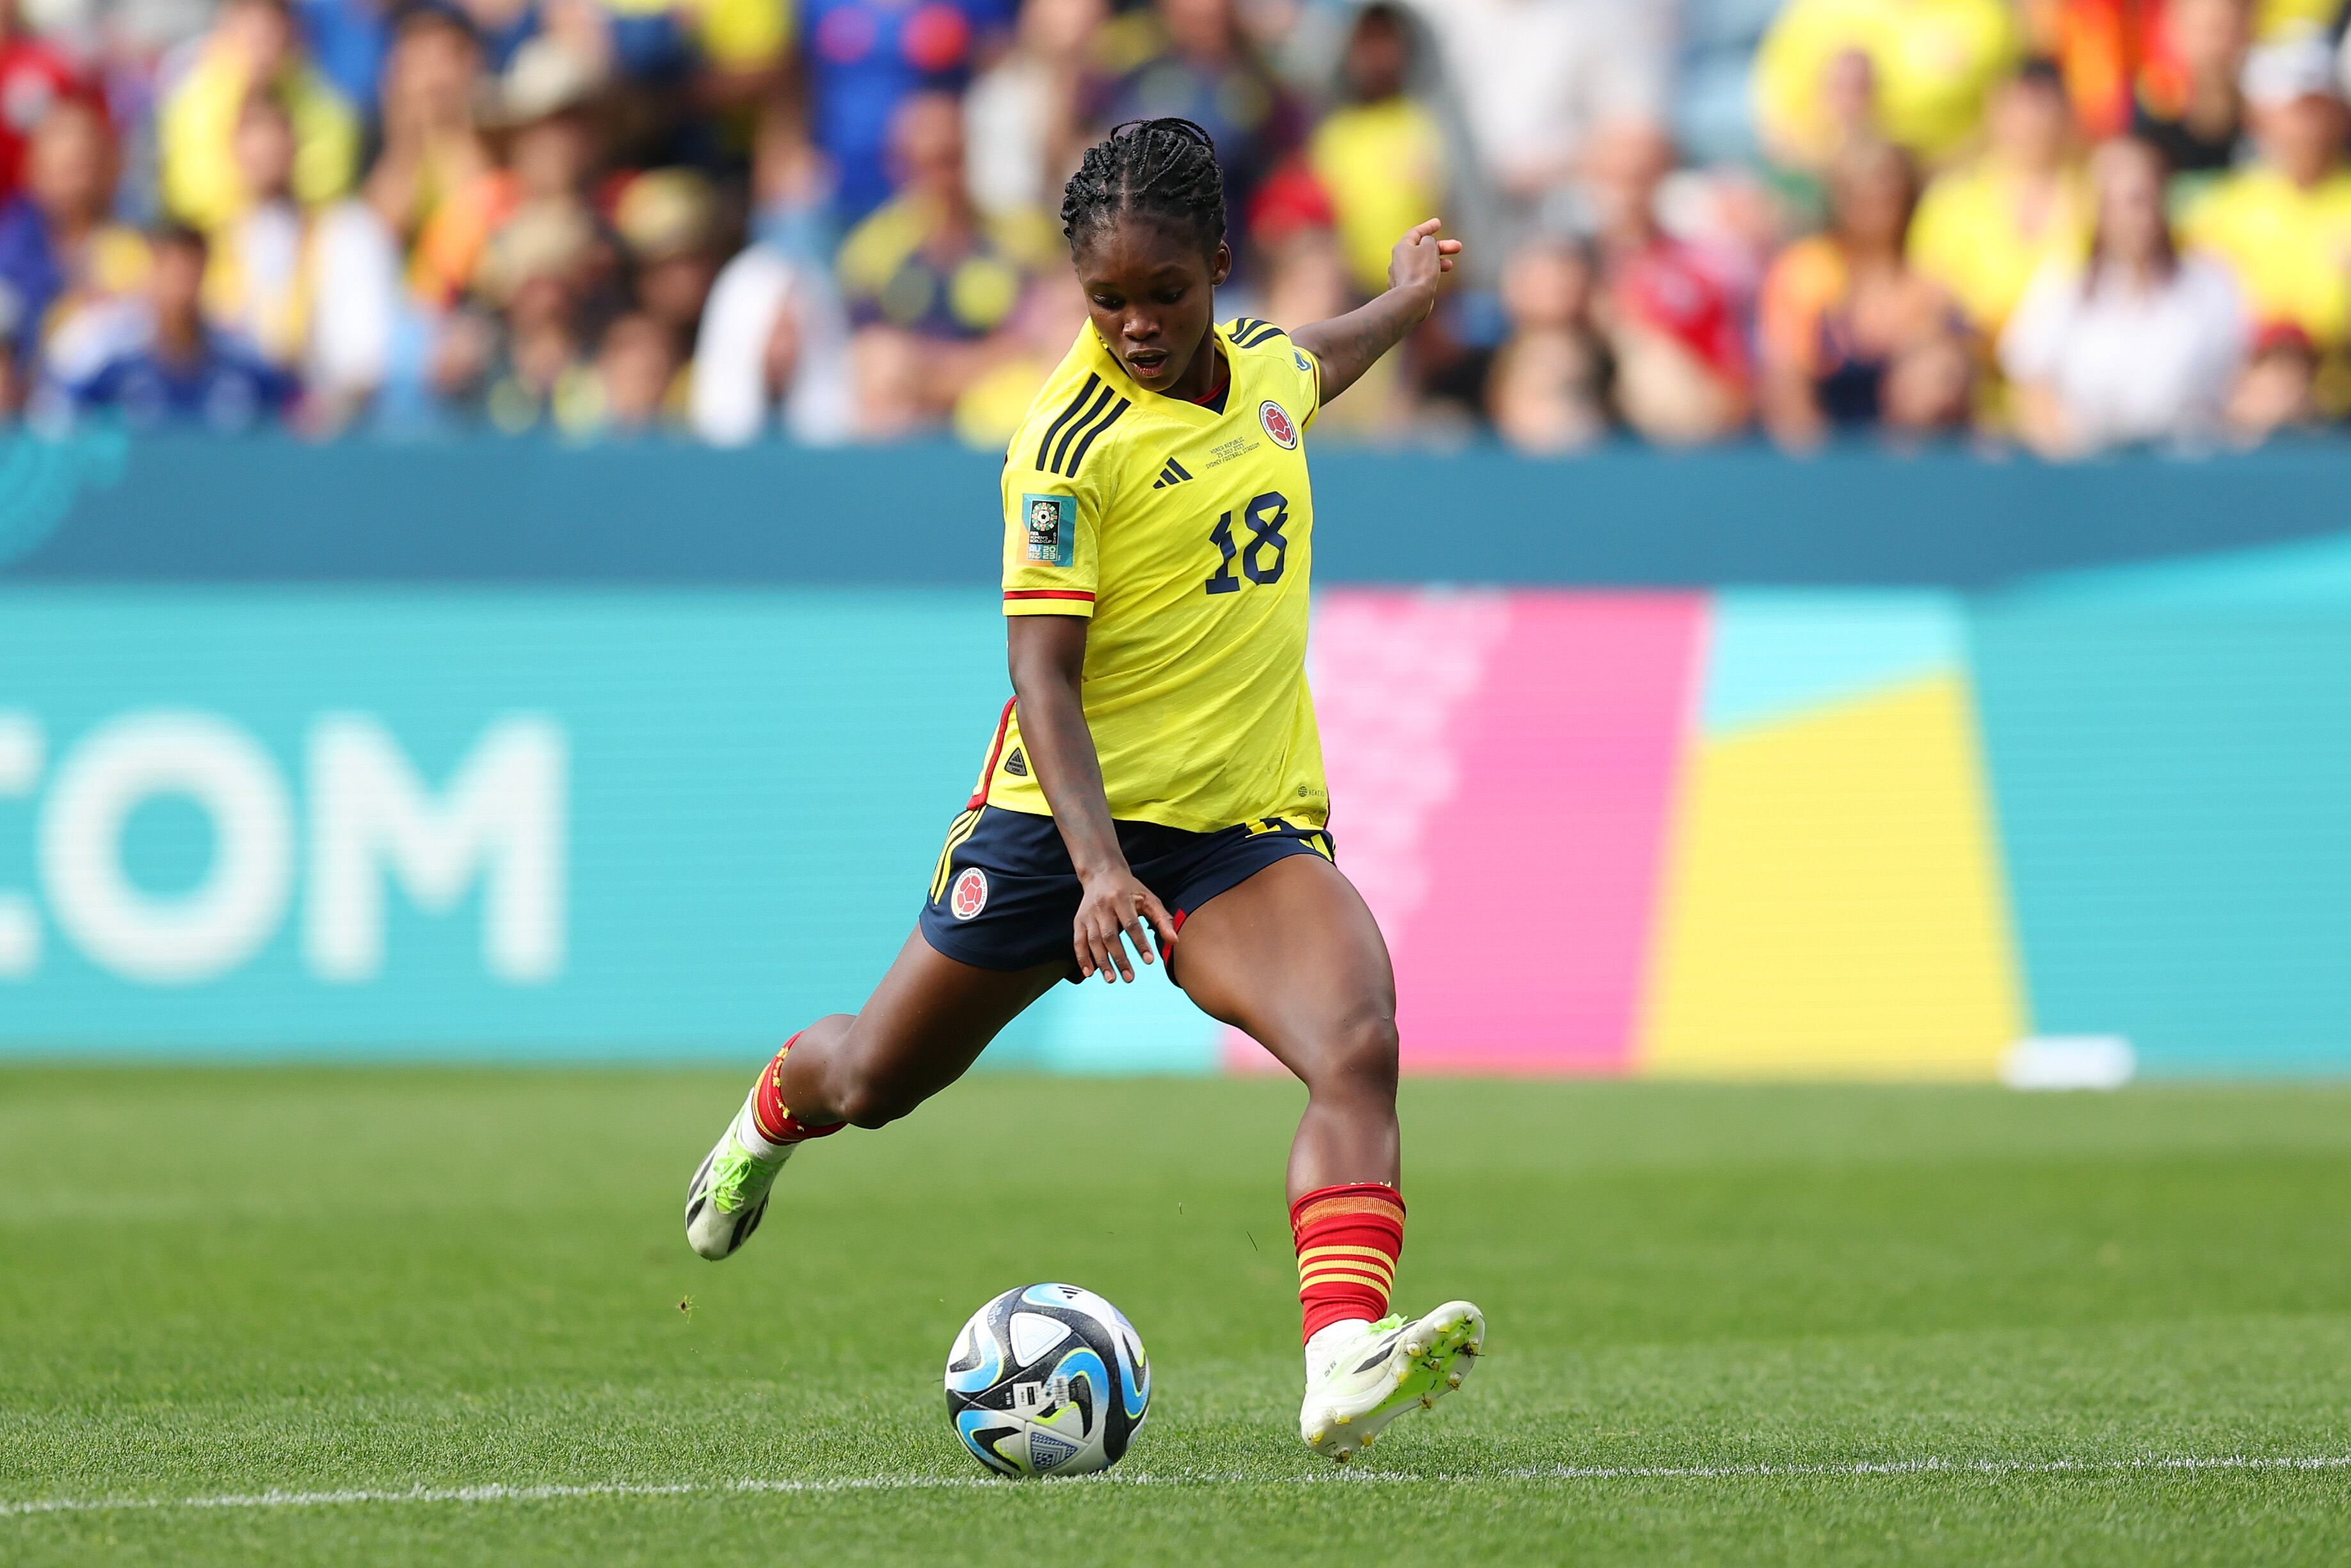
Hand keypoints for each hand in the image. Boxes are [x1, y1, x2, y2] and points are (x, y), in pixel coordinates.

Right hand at [1072, 865, 1178, 982]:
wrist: (1101, 874)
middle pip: (1110, 936)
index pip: (1131, 924)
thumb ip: (1163, 919)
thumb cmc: (1129, 889)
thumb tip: (1175, 941)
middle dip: (1120, 958)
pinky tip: (1089, 973)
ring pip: (1093, 941)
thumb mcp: (1149, 899)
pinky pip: (1078, 942)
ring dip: (1102, 962)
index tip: (1149, 961)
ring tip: (1112, 979)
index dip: (1140, 943)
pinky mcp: (1079, 920)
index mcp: (1121, 899)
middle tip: (1130, 978)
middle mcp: (1102, 906)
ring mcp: (1088, 914)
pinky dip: (1082, 958)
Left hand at [1387, 219, 1464, 318]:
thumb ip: (1429, 241)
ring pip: (1422, 264)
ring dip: (1438, 261)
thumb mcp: (1429, 248)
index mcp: (1402, 247)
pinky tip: (1438, 277)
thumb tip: (1427, 243)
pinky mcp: (1406, 289)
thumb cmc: (1421, 271)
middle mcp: (1399, 260)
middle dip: (1441, 247)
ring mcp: (1402, 276)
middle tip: (1457, 247)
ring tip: (1450, 265)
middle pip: (1421, 249)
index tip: (1438, 223)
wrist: (1412, 300)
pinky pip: (1420, 276)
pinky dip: (1431, 273)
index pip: (1415, 232)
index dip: (1428, 227)